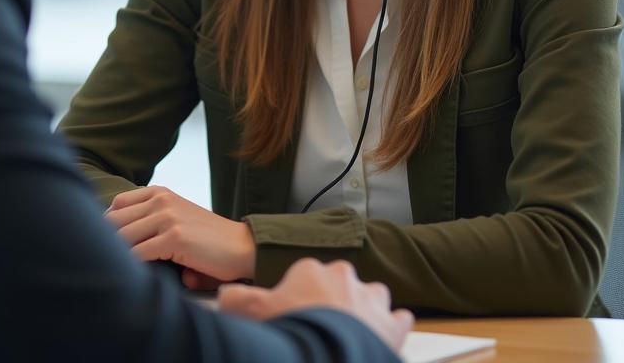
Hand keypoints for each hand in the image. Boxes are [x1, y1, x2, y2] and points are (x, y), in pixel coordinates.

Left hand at [106, 185, 255, 282]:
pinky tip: (131, 277)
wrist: (241, 246)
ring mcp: (167, 217)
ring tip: (112, 273)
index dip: (107, 226)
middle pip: (115, 221)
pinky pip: (139, 253)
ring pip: (123, 237)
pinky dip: (131, 266)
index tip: (104, 245)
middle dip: (104, 243)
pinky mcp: (174, 238)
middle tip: (102, 263)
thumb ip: (149, 219)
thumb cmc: (206, 238)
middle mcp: (160, 200)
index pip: (117, 205)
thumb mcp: (176, 217)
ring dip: (115, 257)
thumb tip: (112, 242)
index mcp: (159, 193)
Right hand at [217, 258, 412, 353]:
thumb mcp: (253, 312)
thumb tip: (224, 295)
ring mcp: (371, 299)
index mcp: (311, 269)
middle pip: (337, 283)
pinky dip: (392, 327)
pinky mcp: (392, 324)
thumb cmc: (293, 332)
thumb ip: (236, 299)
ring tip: (351, 332)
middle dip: (331, 301)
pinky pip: (398, 319)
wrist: (329, 357)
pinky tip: (381, 338)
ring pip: (371, 297)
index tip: (294, 316)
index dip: (297, 298)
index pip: (303, 276)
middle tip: (319, 328)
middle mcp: (344, 276)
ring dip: (364, 310)